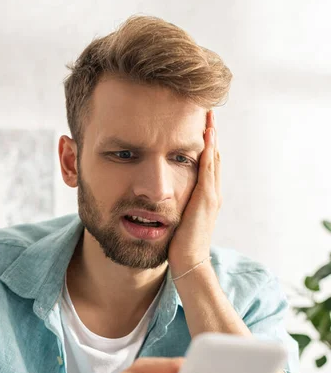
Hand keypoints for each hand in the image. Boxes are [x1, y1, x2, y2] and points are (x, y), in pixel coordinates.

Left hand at [168, 110, 221, 277]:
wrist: (188, 262)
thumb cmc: (179, 245)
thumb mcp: (177, 220)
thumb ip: (174, 206)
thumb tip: (158, 199)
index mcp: (205, 196)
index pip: (206, 163)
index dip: (204, 143)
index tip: (198, 123)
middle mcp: (212, 192)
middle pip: (213, 155)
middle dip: (210, 133)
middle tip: (206, 110)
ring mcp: (211, 195)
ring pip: (214, 158)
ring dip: (212, 135)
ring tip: (208, 114)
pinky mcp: (206, 199)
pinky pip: (208, 169)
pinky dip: (209, 150)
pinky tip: (206, 134)